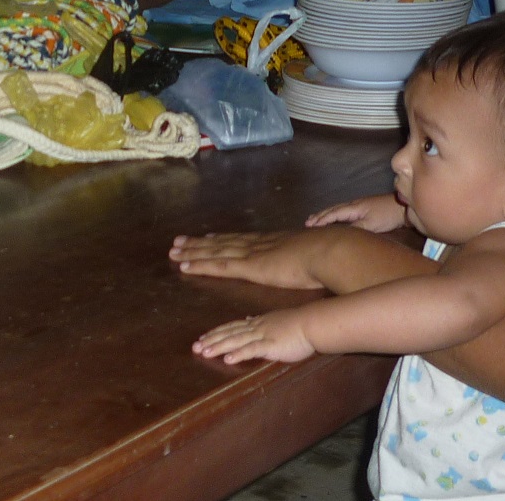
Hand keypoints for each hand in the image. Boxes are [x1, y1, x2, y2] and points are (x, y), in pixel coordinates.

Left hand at [169, 230, 329, 289]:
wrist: (330, 251)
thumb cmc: (329, 256)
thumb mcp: (315, 256)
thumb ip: (307, 258)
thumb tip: (311, 260)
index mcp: (274, 241)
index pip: (242, 239)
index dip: (223, 238)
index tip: (208, 236)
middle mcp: (259, 243)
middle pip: (223, 241)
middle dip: (200, 243)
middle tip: (179, 241)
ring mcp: (253, 253)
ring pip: (215, 251)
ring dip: (193, 252)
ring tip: (174, 251)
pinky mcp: (250, 266)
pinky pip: (219, 266)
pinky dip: (200, 265)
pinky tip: (184, 266)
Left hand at [193, 308, 314, 364]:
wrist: (312, 323)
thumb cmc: (298, 323)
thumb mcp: (276, 319)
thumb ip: (262, 321)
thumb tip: (250, 318)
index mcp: (258, 322)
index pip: (232, 327)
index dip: (217, 332)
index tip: (203, 337)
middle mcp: (256, 327)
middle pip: (229, 333)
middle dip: (211, 340)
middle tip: (195, 347)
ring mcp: (262, 335)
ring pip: (235, 341)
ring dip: (218, 347)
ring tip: (204, 353)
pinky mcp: (270, 345)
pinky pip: (251, 350)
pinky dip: (238, 354)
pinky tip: (227, 360)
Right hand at [307, 194, 406, 232]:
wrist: (403, 206)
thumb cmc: (387, 215)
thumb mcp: (371, 225)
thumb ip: (355, 228)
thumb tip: (340, 234)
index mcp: (353, 208)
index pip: (333, 214)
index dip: (321, 220)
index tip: (309, 225)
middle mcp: (353, 204)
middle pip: (332, 209)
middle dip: (319, 215)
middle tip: (307, 221)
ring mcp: (359, 205)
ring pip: (337, 209)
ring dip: (326, 214)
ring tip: (316, 218)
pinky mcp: (364, 208)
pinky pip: (344, 211)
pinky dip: (335, 214)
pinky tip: (335, 218)